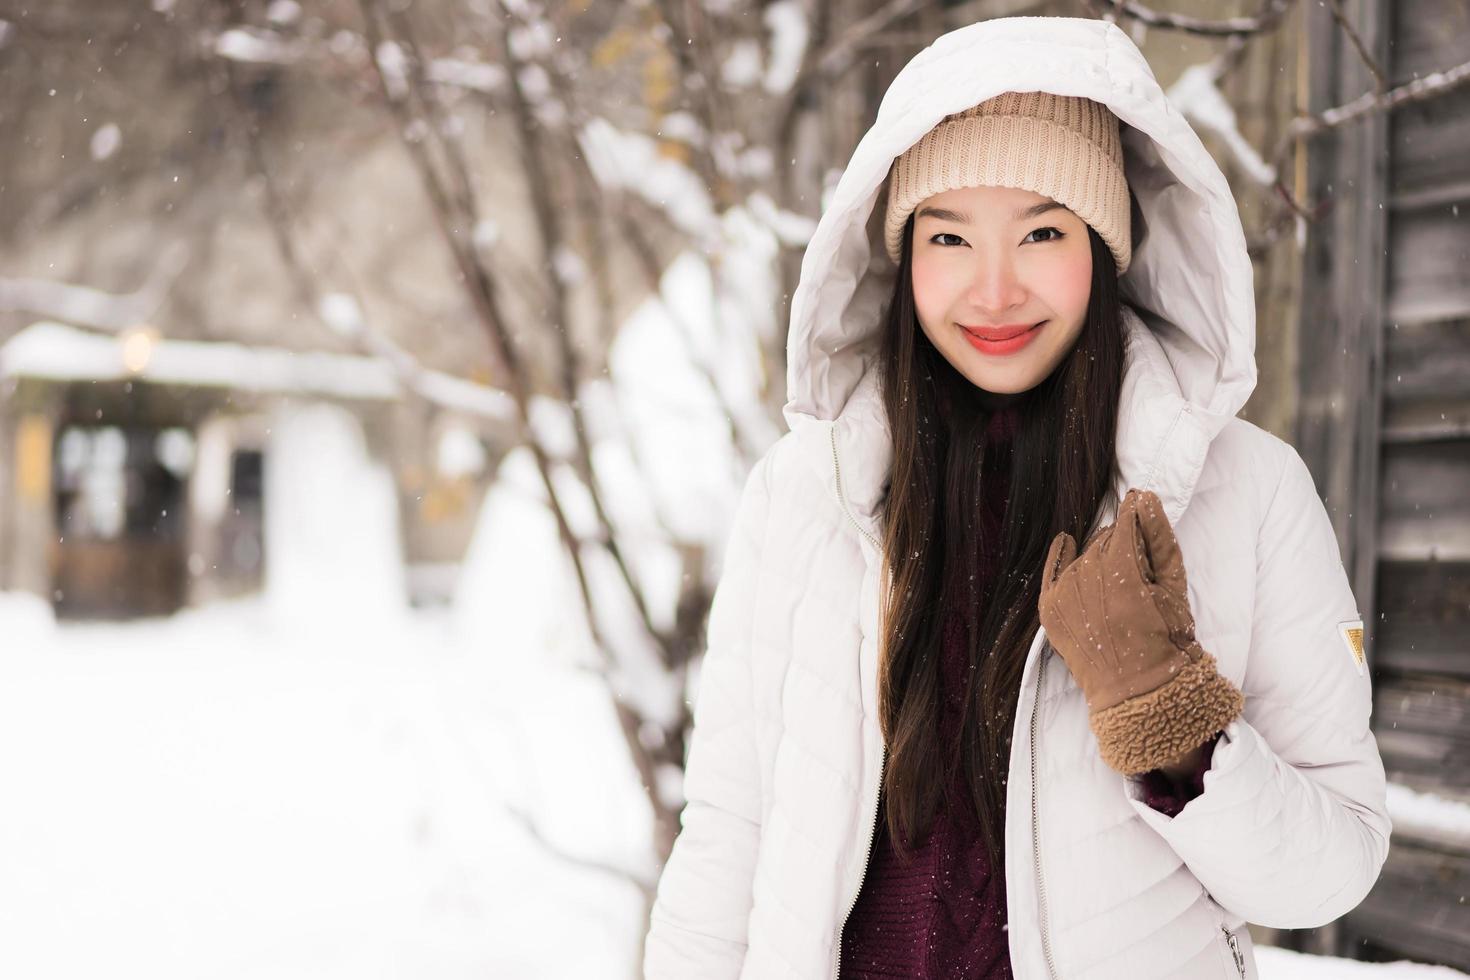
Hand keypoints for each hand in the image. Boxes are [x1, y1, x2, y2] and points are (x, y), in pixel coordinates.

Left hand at [1037, 488, 1242, 775]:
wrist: (1138, 690)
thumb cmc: (1164, 638)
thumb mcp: (1174, 587)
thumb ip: (1159, 539)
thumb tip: (1145, 497)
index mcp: (1121, 572)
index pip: (1124, 526)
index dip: (1136, 520)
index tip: (1141, 512)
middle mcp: (1086, 579)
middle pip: (1103, 541)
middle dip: (1121, 547)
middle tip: (1138, 571)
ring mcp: (1063, 595)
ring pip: (1082, 556)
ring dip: (1099, 561)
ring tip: (1117, 587)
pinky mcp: (1050, 609)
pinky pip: (1053, 571)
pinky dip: (1060, 558)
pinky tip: (1066, 542)